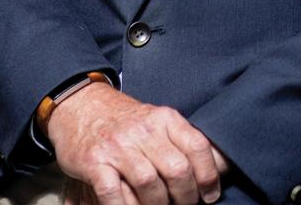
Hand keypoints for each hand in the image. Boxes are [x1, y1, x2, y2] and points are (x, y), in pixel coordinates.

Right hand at [48, 82, 226, 204]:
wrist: (81, 105)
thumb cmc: (126, 121)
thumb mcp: (157, 121)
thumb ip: (182, 141)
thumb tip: (219, 166)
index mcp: (164, 118)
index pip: (197, 147)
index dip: (209, 176)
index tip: (210, 196)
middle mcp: (143, 129)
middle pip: (177, 169)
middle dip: (185, 197)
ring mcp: (118, 146)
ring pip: (149, 184)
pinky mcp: (94, 162)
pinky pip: (114, 194)